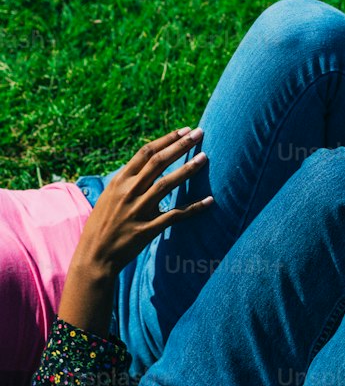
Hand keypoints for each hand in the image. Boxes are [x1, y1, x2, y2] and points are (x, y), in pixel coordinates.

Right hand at [74, 126, 213, 277]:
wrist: (94, 255)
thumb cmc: (103, 224)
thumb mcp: (109, 196)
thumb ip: (127, 181)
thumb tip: (146, 165)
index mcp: (119, 181)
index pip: (145, 152)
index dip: (166, 139)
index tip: (184, 130)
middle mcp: (128, 192)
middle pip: (158, 162)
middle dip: (180, 145)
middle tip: (199, 133)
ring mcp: (138, 210)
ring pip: (167, 184)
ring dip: (187, 169)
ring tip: (205, 157)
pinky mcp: (147, 229)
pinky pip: (175, 215)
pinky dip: (194, 208)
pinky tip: (209, 200)